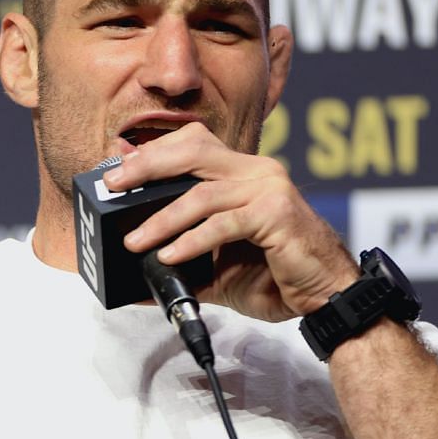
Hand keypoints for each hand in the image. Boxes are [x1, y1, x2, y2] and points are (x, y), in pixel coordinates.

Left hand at [103, 122, 358, 321]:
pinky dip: (192, 240)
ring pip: (202, 192)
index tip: (114, 170)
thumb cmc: (271, 275)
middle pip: (192, 151)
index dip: (151, 152)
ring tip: (134, 241)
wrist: (325, 295)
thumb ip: (176, 252)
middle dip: (146, 167)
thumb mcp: (212, 262)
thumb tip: (130, 268)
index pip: (191, 143)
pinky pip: (224, 223)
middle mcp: (256, 171)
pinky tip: (170, 255)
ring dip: (161, 218)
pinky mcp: (277, 214)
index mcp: (241, 172)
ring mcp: (269, 188)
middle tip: (113, 187)